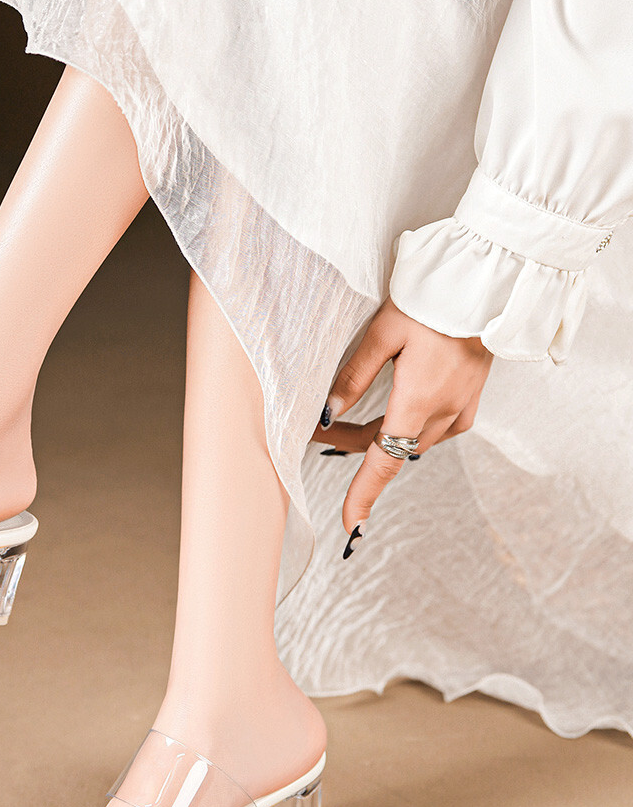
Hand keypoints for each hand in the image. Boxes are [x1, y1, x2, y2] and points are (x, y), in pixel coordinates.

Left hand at [311, 297, 493, 533]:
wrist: (493, 281)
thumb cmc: (434, 298)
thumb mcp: (383, 331)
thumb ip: (353, 376)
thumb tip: (326, 412)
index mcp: (420, 400)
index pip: (384, 462)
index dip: (364, 494)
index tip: (350, 524)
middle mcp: (444, 412)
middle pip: (389, 449)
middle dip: (350, 445)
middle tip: (314, 430)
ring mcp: (461, 408)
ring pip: (409, 440)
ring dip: (375, 436)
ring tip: (338, 420)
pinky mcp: (470, 400)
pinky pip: (432, 429)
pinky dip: (404, 427)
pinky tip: (389, 413)